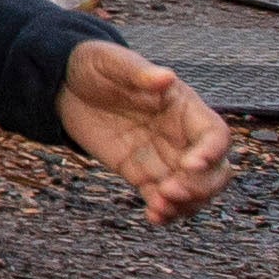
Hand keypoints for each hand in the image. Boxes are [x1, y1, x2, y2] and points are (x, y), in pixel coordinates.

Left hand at [57, 37, 235, 223]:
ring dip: (187, 204)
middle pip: (216, 170)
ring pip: (194, 190)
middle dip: (201, 186)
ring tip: (160, 208)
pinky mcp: (141, 173)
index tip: (190, 164)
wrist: (63, 84)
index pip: (214, 135)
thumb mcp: (109, 61)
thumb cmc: (93, 65)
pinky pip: (162, 198)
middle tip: (170, 190)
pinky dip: (165, 212)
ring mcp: (163, 157)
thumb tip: (165, 77)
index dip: (211, 152)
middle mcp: (181, 136)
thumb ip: (136, 71)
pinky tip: (154, 217)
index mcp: (183, 107)